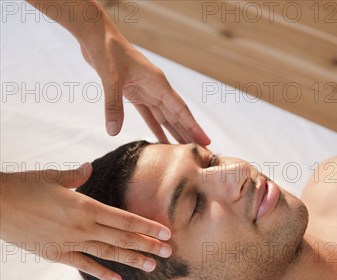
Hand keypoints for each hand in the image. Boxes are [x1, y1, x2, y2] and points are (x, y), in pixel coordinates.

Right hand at [0, 165, 172, 279]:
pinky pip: (83, 265)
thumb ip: (75, 176)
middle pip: (122, 238)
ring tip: (152, 266)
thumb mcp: (53, 177)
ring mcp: (70, 242)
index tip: (166, 233)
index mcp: (85, 206)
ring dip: (131, 260)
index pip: (125, 218)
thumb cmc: (23, 186)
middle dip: (148, 245)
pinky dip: (101, 273)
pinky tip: (117, 279)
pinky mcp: (56, 254)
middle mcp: (82, 227)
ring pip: (108, 253)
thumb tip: (89, 168)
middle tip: (169, 252)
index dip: (147, 226)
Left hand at [80, 30, 209, 144]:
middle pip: (177, 116)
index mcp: (158, 83)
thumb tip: (113, 132)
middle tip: (202, 151)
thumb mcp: (110, 78)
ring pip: (165, 117)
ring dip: (175, 133)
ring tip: (185, 149)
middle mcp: (157, 88)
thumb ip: (113, 106)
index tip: (205, 141)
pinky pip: (149, 114)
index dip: (193, 127)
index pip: (180, 110)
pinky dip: (155, 128)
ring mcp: (147, 91)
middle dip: (189, 133)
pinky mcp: (134, 93)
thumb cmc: (107, 50)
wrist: (95, 36)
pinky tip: (161, 141)